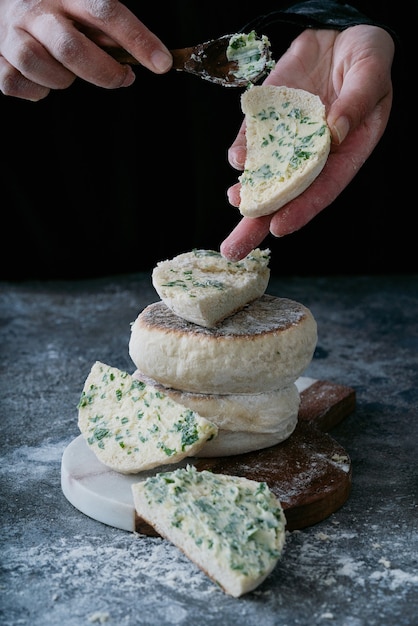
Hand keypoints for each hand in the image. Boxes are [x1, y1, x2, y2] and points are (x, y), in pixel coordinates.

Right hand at [0, 0, 172, 100]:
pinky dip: (33, 90)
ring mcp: (10, 31)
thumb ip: (106, 25)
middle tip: (123, 78)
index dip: (137, 39)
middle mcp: (34, 8)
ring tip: (69, 74)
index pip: (105, 11)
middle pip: (70, 47)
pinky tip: (43, 81)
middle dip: (104, 73)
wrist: (4, 0)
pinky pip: (12, 82)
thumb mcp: (80, 3)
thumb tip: (144, 54)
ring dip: (61, 79)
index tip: (162, 63)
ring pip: (36, 64)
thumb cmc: (53, 8)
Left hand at [221, 25, 394, 260]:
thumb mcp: (371, 72)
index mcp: (345, 153)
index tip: (279, 228)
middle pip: (285, 194)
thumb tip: (335, 130)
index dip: (301, 209)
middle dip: (259, 221)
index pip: (321, 189)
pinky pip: (253, 138)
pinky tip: (236, 161)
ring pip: (264, 172)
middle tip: (235, 250)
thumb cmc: (365, 58)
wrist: (339, 35)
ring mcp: (287, 137)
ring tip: (234, 202)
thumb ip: (358, 100)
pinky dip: (243, 150)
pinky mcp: (268, 118)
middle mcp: (312, 153)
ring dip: (247, 191)